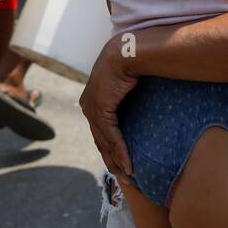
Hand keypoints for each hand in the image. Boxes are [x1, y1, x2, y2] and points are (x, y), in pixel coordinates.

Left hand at [79, 36, 138, 180]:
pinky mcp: (100, 110)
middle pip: (100, 140)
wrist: (127, 51)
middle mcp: (88, 105)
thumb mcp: (127, 83)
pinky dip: (120, 153)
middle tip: (123, 176)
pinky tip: (128, 165)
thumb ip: (128, 95)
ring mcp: (92, 109)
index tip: (120, 162)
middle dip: (111, 160)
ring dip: (116, 161)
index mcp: (92, 99)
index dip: (110, 147)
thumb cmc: (131, 62)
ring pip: (104, 143)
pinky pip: (111, 137)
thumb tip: (138, 98)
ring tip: (127, 176)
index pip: (100, 129)